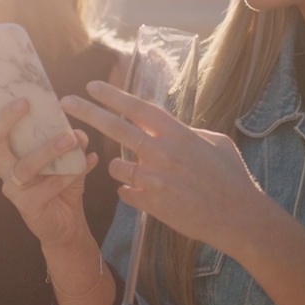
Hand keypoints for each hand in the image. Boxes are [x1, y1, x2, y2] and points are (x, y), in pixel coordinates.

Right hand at [0, 91, 99, 249]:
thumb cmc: (62, 182)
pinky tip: (87, 164)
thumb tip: (78, 131)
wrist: (66, 223)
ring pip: (23, 164)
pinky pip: (46, 187)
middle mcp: (4, 164)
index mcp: (10, 147)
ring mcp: (12, 187)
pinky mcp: (26, 206)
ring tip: (70, 137)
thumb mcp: (69, 154)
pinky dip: (69, 175)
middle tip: (25, 102)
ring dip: (48, 149)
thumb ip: (71, 138)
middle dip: (6, 118)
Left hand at [61, 81, 275, 255]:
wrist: (239, 217)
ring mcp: (155, 180)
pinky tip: (144, 193)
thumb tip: (171, 128)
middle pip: (117, 129)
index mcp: (179, 134)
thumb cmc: (232, 177)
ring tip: (138, 172)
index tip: (92, 86)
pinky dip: (130, 191)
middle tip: (66, 101)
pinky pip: (126, 193)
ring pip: (116, 166)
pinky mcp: (153, 205)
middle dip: (88, 113)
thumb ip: (189, 132)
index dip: (113, 96)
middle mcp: (163, 153)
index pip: (139, 109)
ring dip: (119, 166)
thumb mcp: (217, 143)